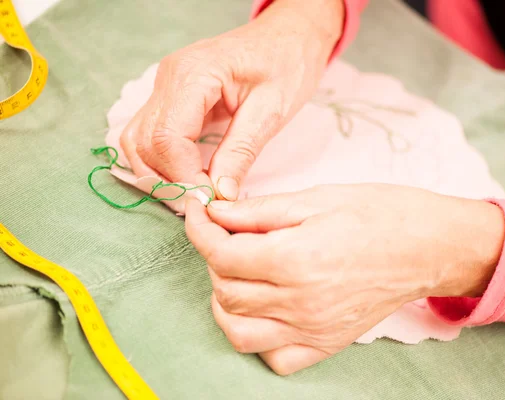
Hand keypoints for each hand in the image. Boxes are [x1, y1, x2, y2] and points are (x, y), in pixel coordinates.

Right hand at [119, 0, 344, 198]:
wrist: (287, 36)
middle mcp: (168, 77)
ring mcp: (165, 85)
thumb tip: (220, 195)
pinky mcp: (170, 96)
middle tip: (203, 200)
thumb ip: (241, 152)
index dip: (183, 176)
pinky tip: (190, 174)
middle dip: (168, 179)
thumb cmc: (286, 64)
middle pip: (143, 142)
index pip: (166, 138)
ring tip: (196, 190)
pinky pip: (150, 134)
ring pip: (137, 141)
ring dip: (160, 173)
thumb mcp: (271, 110)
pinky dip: (162, 160)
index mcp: (194, 74)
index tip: (210, 197)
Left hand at [185, 184, 504, 374]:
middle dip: (215, 259)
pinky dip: (257, 336)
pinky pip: (274, 357)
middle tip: (228, 234)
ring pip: (239, 331)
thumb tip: (215, 212)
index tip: (199, 212)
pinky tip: (266, 307)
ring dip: (227, 301)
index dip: (200, 229)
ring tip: (241, 272)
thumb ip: (260, 211)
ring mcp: (313, 330)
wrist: (428, 246)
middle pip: (225, 291)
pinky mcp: (326, 344)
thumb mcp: (317, 198)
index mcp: (297, 259)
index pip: (221, 254)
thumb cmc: (380, 214)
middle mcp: (301, 303)